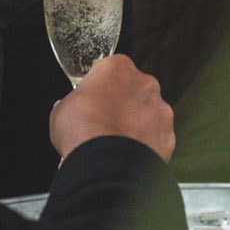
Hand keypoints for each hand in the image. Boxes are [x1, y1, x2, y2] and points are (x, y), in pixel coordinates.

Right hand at [50, 55, 174, 162]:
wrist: (104, 162)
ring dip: (135, 125)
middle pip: (133, 90)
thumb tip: (68, 108)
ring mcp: (160, 110)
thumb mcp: (61, 110)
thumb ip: (71, 103)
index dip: (99, 87)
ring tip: (115, 145)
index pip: (109, 69)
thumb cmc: (81, 130)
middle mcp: (145, 83)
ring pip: (147, 115)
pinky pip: (155, 139)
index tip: (92, 101)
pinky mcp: (168, 135)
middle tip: (103, 123)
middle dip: (121, 105)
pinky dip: (145, 146)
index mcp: (118, 67)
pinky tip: (128, 157)